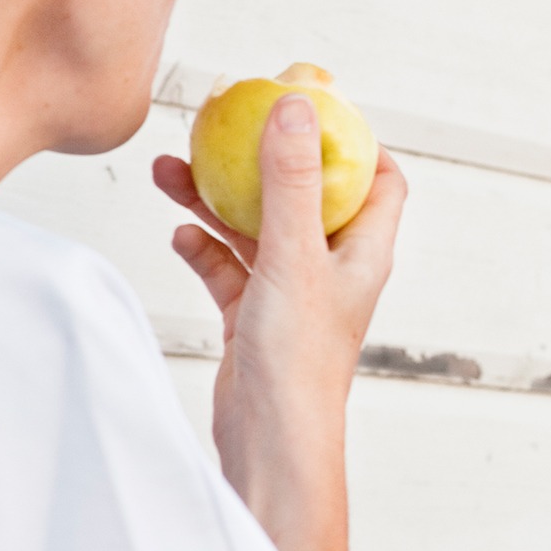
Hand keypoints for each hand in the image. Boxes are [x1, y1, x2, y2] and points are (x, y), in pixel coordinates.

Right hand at [153, 93, 407, 550]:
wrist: (271, 444)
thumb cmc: (298, 361)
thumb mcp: (293, 255)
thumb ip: (292, 181)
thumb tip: (297, 106)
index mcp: (364, 251)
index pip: (381, 181)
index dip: (354, 141)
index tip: (310, 107)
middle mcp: (335, 270)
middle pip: (306, 197)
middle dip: (264, 161)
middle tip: (221, 127)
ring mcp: (295, 295)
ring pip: (258, 230)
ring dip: (218, 201)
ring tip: (169, 170)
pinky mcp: (257, 321)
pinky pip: (230, 271)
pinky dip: (206, 250)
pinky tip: (180, 235)